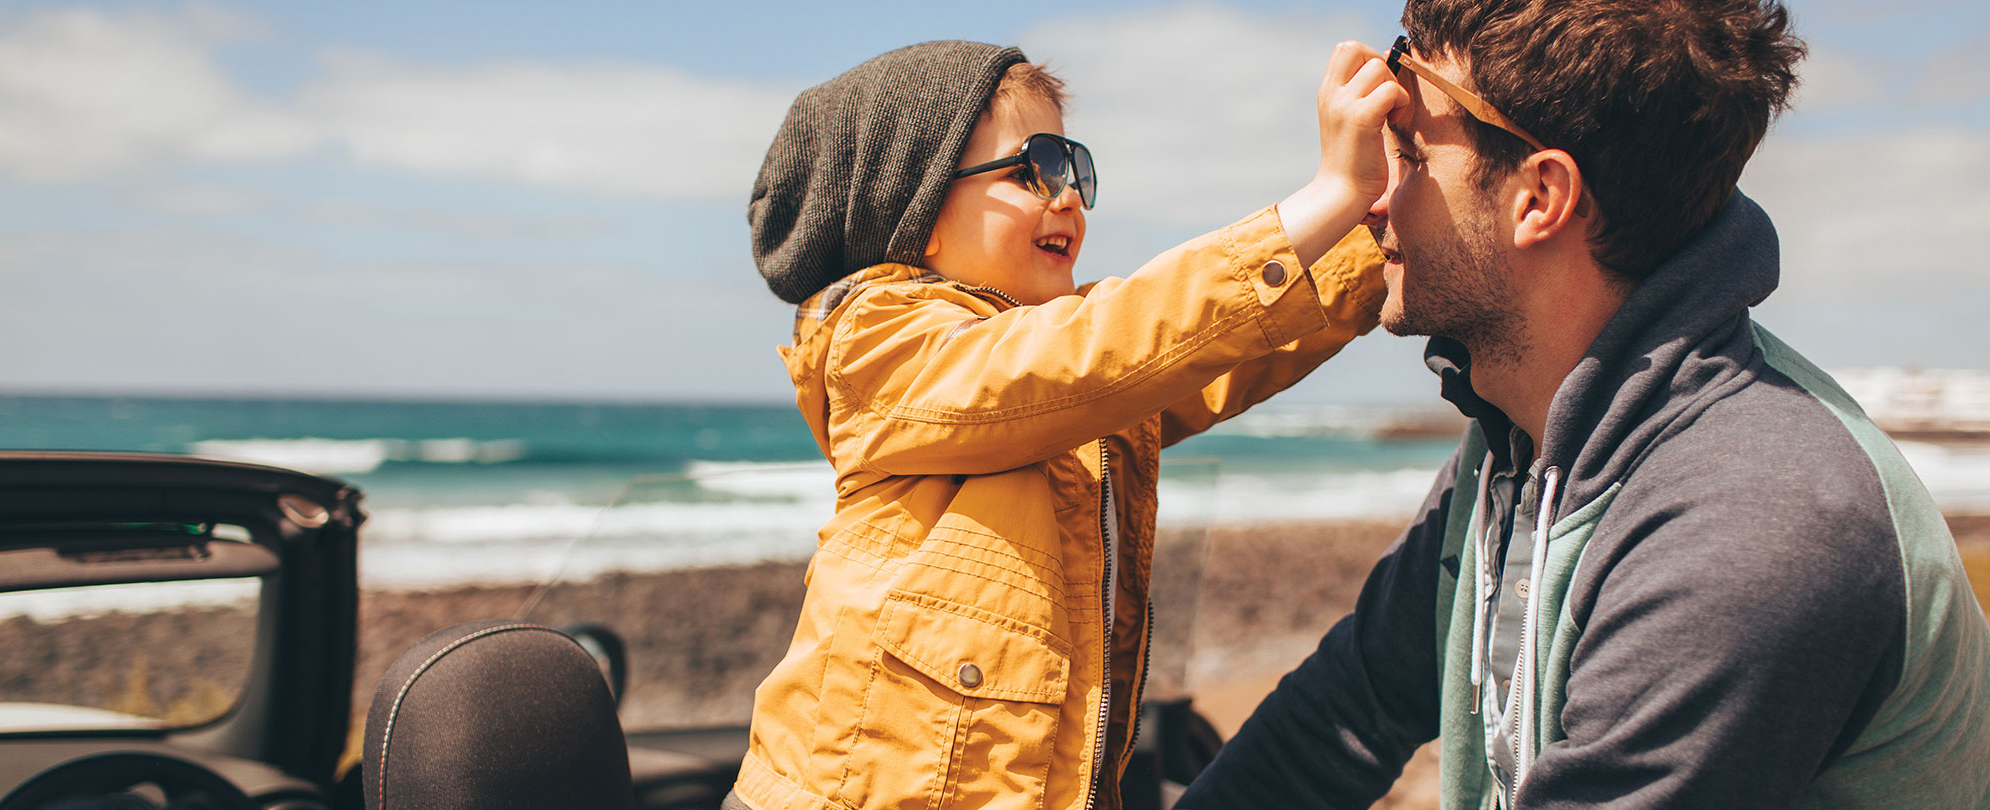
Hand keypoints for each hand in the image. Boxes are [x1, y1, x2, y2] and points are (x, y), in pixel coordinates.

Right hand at [1277, 41, 1409, 266]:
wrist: (1341, 193)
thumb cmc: (1352, 159)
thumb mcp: (1348, 118)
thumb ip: (1360, 91)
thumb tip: (1388, 59)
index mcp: (1327, 92)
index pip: (1347, 48)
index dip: (1369, 58)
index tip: (1376, 87)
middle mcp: (1331, 94)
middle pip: (1359, 49)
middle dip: (1381, 67)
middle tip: (1385, 97)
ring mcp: (1344, 105)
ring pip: (1379, 67)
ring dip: (1395, 88)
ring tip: (1390, 114)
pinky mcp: (1361, 119)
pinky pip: (1390, 91)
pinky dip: (1400, 103)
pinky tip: (1394, 123)